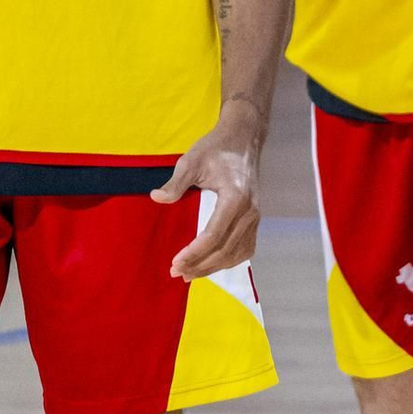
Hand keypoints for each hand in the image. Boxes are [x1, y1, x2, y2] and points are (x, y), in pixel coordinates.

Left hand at [150, 101, 262, 278]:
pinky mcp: (255, 219)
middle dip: (200, 265)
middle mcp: (249, 212)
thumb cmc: (216, 148)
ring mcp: (255, 217)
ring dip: (214, 268)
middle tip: (177, 273)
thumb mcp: (191, 161)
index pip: (213, 236)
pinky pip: (246, 248)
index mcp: (235, 198)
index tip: (175, 263)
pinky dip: (230, 261)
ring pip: (237, 253)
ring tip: (191, 274)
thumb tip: (156, 198)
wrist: (243, 139)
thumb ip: (175, 183)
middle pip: (225, 250)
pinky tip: (213, 265)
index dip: (194, 253)